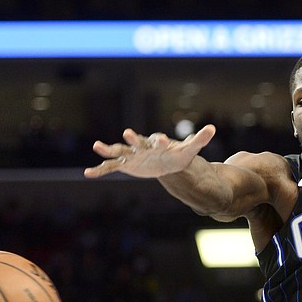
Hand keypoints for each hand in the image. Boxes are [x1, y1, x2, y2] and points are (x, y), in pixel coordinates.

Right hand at [84, 124, 216, 178]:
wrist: (166, 162)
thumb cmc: (178, 155)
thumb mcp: (190, 150)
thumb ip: (199, 139)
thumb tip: (213, 127)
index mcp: (158, 142)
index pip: (159, 140)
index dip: (161, 141)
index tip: (164, 141)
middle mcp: (142, 146)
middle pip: (137, 142)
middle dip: (133, 139)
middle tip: (128, 133)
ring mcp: (132, 155)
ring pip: (119, 151)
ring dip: (109, 150)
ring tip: (97, 146)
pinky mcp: (125, 164)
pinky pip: (110, 167)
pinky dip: (100, 170)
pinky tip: (87, 174)